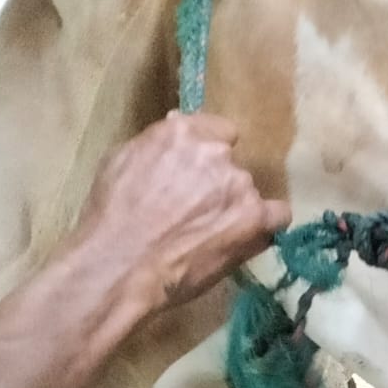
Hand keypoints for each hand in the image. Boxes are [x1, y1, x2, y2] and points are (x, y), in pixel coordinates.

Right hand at [72, 112, 290, 310]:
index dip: (210, 152)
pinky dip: (265, 225)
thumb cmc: (109, 217)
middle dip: (215, 184)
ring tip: (206, 235)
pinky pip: (278, 215)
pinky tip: (246, 237)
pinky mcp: (254, 217)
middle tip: (192, 211)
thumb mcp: (121, 162)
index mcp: (182, 132)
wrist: (119, 265)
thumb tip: (179, 122)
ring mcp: (239, 185)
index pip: (219, 131)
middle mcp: (216, 153)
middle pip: (230, 165)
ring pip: (247, 192)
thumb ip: (156, 143)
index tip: (197, 172)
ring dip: (233, 208)